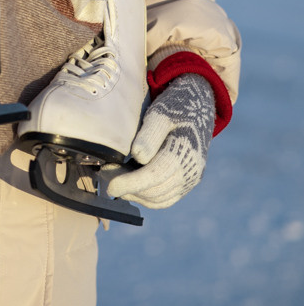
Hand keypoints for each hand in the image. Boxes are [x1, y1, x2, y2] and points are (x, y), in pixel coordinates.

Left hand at [105, 74, 215, 208]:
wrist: (199, 105)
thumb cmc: (175, 106)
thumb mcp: (161, 113)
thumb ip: (150, 134)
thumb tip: (138, 156)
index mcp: (184, 152)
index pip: (154, 176)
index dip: (130, 184)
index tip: (110, 186)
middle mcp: (190, 171)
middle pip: (155, 191)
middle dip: (128, 188)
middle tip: (106, 175)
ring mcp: (191, 179)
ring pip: (159, 199)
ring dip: (136, 194)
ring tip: (116, 178)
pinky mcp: (188, 182)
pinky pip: (166, 198)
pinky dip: (147, 196)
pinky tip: (131, 183)